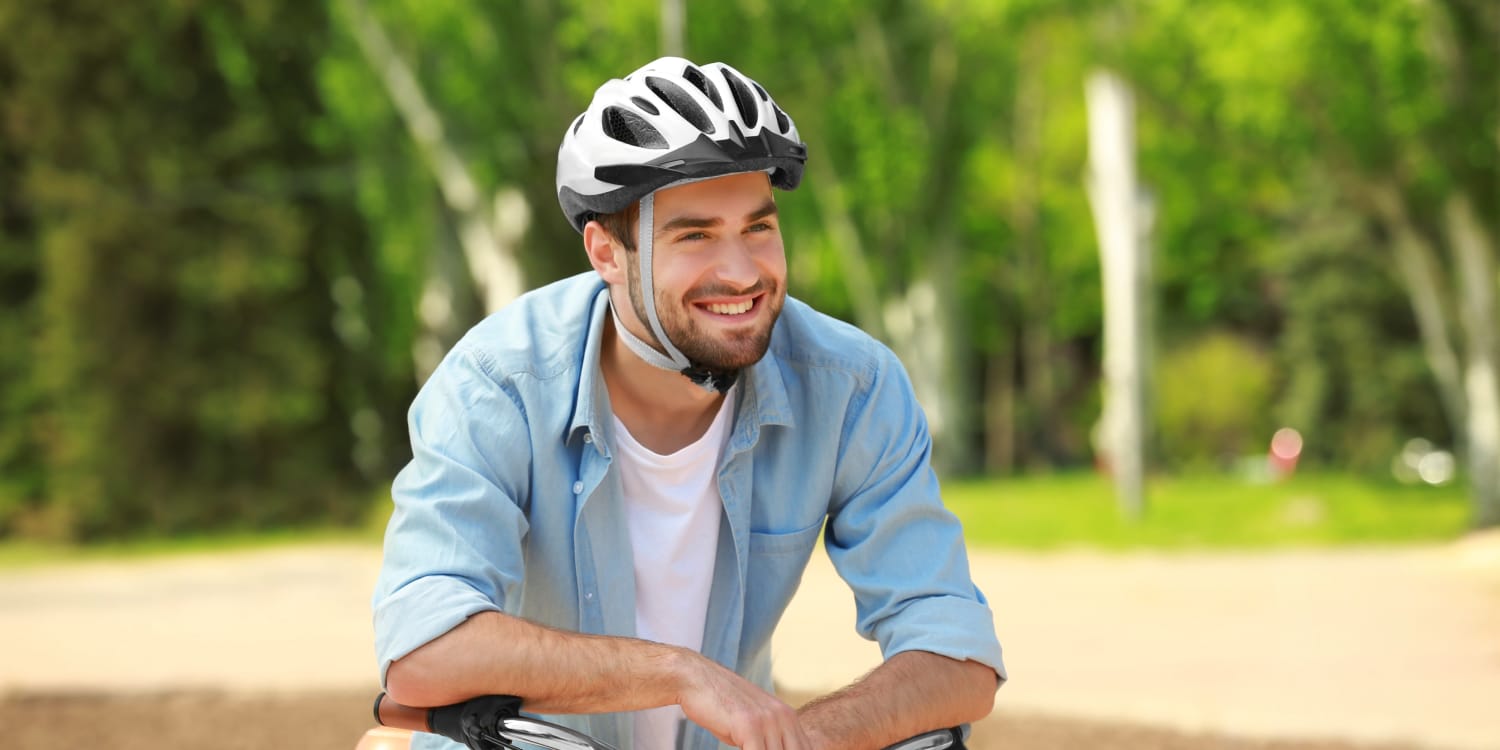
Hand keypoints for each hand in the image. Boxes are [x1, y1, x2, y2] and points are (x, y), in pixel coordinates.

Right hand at [672, 650, 810, 749]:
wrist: (694, 678)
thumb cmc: (719, 705)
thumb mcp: (752, 723)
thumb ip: (768, 741)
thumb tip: (774, 749)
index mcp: (788, 716)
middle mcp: (783, 717)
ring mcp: (768, 721)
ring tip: (747, 748)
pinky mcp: (750, 726)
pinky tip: (739, 748)